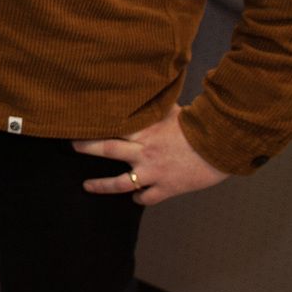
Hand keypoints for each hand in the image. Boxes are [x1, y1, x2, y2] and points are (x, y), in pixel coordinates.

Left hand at [73, 104, 227, 205]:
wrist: (221, 147)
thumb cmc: (198, 125)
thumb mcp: (173, 111)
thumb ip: (155, 108)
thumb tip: (145, 92)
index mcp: (145, 131)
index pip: (112, 127)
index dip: (93, 126)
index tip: (76, 123)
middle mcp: (144, 152)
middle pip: (107, 150)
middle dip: (86, 147)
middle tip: (71, 146)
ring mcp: (153, 172)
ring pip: (120, 183)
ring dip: (101, 185)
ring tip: (87, 186)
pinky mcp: (167, 188)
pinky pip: (147, 197)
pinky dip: (139, 198)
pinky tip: (135, 198)